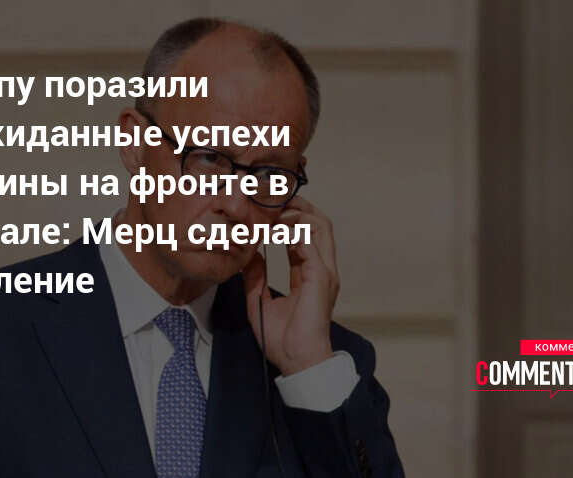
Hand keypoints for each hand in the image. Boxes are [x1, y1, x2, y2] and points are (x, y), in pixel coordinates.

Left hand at [242, 196, 339, 375]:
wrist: (297, 362)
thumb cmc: (283, 340)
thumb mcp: (259, 301)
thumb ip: (255, 278)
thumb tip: (249, 256)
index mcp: (309, 273)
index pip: (305, 234)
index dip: (289, 217)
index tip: (268, 209)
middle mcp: (321, 268)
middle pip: (318, 223)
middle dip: (298, 206)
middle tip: (273, 198)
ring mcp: (324, 271)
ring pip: (321, 226)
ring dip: (298, 213)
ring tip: (275, 209)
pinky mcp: (321, 277)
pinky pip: (311, 243)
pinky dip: (296, 230)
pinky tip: (277, 227)